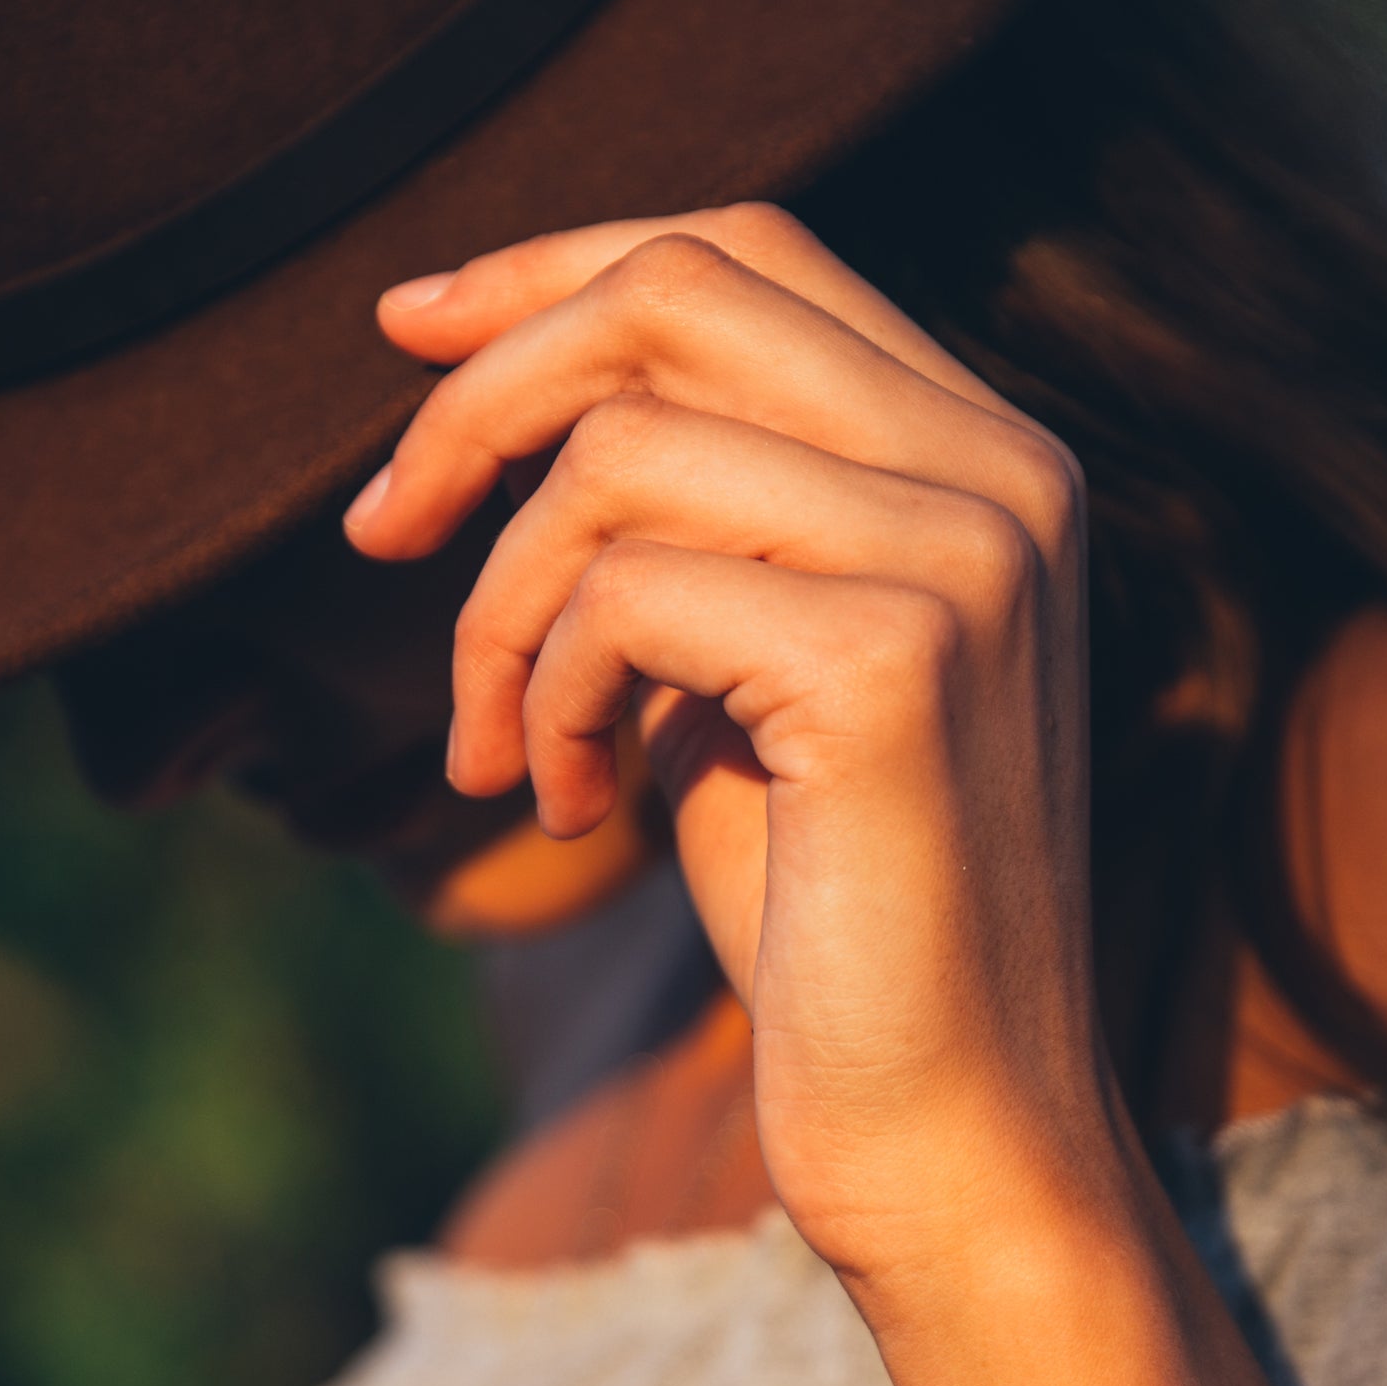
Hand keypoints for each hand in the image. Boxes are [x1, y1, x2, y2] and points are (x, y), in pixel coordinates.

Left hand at [345, 206, 1137, 1288]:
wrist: (953, 1132)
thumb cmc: (837, 918)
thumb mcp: (751, 669)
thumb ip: (692, 517)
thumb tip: (483, 362)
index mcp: (992, 458)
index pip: (751, 253)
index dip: (557, 268)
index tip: (408, 335)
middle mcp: (1007, 476)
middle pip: (680, 295)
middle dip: (483, 394)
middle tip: (379, 532)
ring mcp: (967, 558)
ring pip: (620, 450)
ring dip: (501, 605)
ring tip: (507, 750)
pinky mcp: (894, 664)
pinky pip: (621, 594)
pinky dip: (546, 696)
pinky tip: (578, 810)